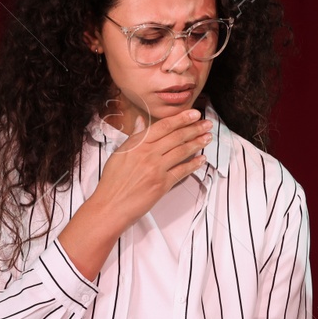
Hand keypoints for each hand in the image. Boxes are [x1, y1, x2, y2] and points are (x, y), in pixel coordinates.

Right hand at [86, 108, 211, 230]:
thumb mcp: (120, 152)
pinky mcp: (162, 184)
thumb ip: (134, 136)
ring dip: (197, 143)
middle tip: (206, 124)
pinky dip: (194, 164)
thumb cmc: (112, 181)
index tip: (193, 114)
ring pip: (182, 152)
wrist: (111, 204)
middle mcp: (148, 154)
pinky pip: (182, 171)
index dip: (181, 118)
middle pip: (177, 137)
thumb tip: (140, 122)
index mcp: (138, 144)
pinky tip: (201, 159)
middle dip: (194, 128)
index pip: (164, 126)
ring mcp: (156, 169)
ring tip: (207, 138)